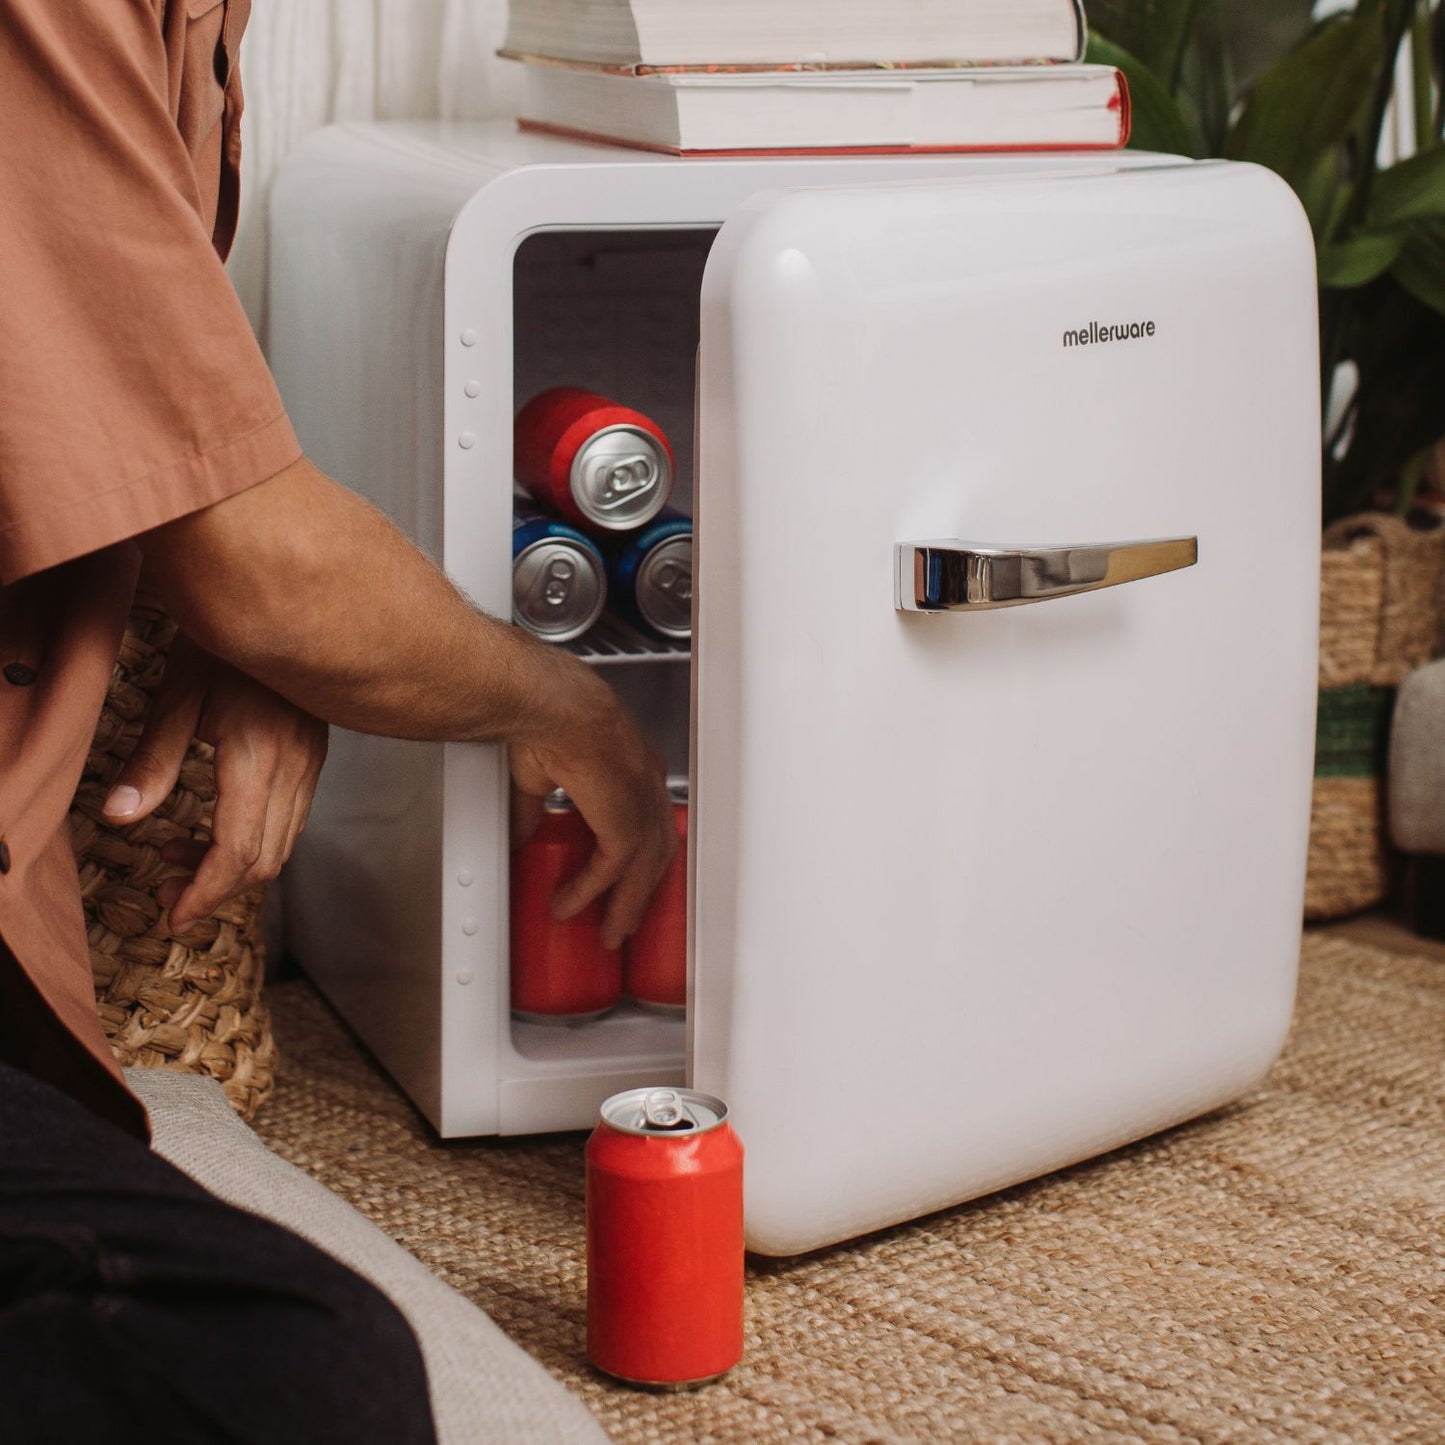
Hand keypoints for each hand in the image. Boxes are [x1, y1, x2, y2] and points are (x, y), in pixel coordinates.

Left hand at [102, 633, 327, 930]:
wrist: (286, 603)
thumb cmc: (225, 641)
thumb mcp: (178, 695)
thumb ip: (152, 761)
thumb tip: (120, 817)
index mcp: (259, 757)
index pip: (239, 851)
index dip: (206, 893)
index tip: (175, 914)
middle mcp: (294, 767)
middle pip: (266, 859)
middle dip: (217, 889)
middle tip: (167, 892)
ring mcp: (310, 763)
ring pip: (283, 843)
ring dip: (235, 866)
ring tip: (180, 857)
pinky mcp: (312, 756)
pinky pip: (292, 818)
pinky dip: (255, 838)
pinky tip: (217, 825)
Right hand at [510, 670, 675, 950]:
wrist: (550, 705)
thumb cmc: (548, 718)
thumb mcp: (540, 775)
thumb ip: (534, 810)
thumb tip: (520, 836)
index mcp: (636, 766)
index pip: (652, 818)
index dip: (643, 851)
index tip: (629, 875)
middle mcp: (648, 785)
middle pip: (658, 850)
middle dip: (643, 888)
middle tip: (627, 916)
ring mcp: (642, 805)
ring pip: (645, 869)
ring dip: (627, 905)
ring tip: (610, 932)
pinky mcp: (626, 823)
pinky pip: (612, 871)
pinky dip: (590, 892)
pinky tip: (570, 906)